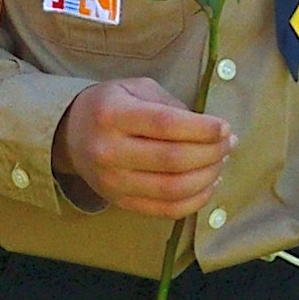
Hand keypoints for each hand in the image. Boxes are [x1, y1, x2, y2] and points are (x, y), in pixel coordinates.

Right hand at [53, 77, 231, 219]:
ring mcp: (113, 182)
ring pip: (173, 189)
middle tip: (229, 144)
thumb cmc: (110, 106)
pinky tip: (208, 185)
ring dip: (207, 177)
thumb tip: (209, 130)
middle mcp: (109, 151)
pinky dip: (195, 201)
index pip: (165, 125)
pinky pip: (166, 210)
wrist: (70, 135)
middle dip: (211, 153)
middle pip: (173, 160)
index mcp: (112, 115)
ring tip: (221, 163)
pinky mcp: (120, 202)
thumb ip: (170, 105)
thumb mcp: (136, 89)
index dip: (202, 129)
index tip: (225, 128)